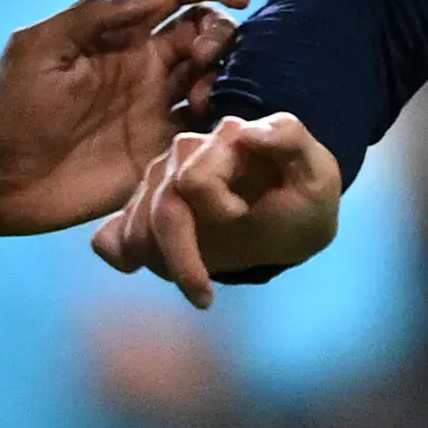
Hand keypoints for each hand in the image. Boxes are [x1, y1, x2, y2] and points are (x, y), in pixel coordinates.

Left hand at [0, 0, 244, 238]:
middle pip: (206, 33)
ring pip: (214, 79)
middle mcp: (144, 66)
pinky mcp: (157, 152)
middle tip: (201, 58)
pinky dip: (221, 125)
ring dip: (223, 78)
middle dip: (222, 35)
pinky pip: (204, 132)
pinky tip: (210, 131)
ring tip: (198, 100)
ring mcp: (153, 109)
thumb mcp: (39, 47)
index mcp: (119, 34)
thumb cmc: (9, 109)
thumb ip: (93, 15)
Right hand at [92, 109, 342, 307]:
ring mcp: (162, 180)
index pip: (195, 180)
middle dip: (181, 258)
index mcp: (226, 138)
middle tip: (205, 295)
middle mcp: (188, 153)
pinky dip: (119, 252)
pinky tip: (136, 267)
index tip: (244, 218)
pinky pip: (110, 233)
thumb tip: (246, 132)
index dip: (218, 209)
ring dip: (157, 261)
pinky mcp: (147, 208)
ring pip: (134, 226)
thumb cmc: (304, 195)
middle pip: (162, 209)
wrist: (293, 219)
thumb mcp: (317, 173)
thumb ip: (289, 140)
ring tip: (190, 283)